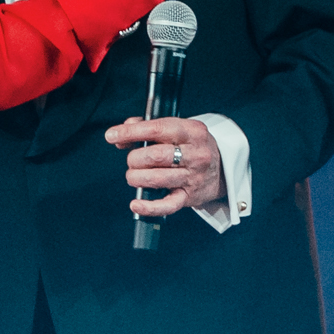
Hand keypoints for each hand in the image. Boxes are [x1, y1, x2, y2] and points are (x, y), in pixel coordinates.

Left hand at [107, 114, 224, 217]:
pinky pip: (168, 205)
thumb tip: (120, 136)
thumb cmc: (192, 147)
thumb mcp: (177, 129)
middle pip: (156, 156)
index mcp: (192, 131)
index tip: (112, 135)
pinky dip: (149, 207)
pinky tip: (136, 204)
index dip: (131, 132)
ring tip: (133, 176)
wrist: (222, 169)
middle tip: (132, 160)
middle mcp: (196, 154)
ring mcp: (194, 177)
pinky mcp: (190, 197)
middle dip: (135, 158)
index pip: (157, 129)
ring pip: (158, 179)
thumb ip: (147, 126)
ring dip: (137, 177)